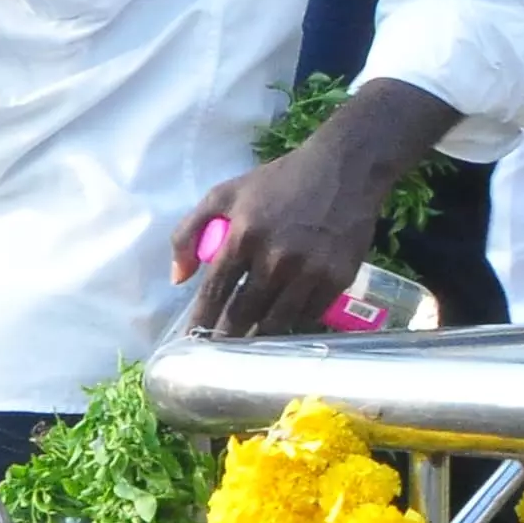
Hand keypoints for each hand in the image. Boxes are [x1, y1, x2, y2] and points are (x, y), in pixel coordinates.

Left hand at [173, 127, 405, 338]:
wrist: (345, 170)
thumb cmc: (278, 182)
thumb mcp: (224, 195)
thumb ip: (189, 232)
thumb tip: (178, 279)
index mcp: (243, 237)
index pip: (215, 292)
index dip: (201, 321)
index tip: (191, 342)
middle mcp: (275, 259)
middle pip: (243, 313)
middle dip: (227, 336)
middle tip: (217, 352)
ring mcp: (309, 271)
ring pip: (276, 320)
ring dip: (259, 336)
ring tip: (246, 346)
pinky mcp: (338, 278)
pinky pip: (308, 314)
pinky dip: (293, 323)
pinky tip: (282, 327)